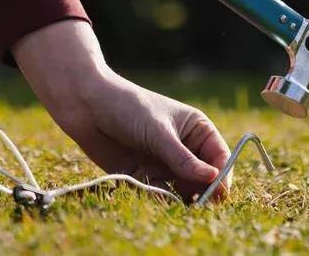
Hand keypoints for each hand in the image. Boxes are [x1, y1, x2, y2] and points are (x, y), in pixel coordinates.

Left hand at [13, 22, 230, 202]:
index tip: (216, 193)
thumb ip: (183, 160)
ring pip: (182, 191)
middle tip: (195, 202)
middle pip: (204, 179)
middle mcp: (185, 148)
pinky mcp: (146, 176)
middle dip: (201, 192)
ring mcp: (165, 163)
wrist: (87, 107)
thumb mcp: (158, 132)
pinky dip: (156, 197)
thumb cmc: (128, 107)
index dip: (221, 176)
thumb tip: (213, 178)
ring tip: (169, 196)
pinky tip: (147, 186)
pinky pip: (159, 194)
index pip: (220, 157)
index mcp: (196, 129)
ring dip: (178, 198)